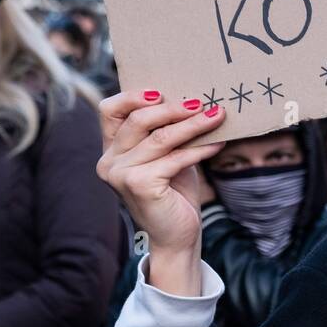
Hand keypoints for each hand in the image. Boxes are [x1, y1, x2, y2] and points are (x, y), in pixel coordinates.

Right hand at [96, 91, 225, 294]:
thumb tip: (193, 99)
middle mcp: (109, 161)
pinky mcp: (139, 185)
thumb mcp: (166, 155)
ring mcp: (120, 174)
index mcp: (111, 149)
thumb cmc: (174, 191)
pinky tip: (218, 143)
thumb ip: (166, 131)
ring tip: (218, 116)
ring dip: (193, 125)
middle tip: (202, 103)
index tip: (161, 92)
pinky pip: (175, 158)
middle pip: (138, 120)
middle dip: (173, 109)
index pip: (109, 110)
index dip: (133, 96)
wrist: (177, 234)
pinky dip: (200, 149)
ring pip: (160, 138)